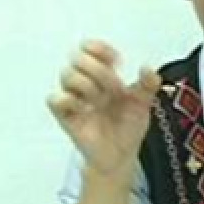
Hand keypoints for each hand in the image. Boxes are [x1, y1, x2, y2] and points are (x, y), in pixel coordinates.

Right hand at [47, 40, 160, 180]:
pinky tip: (85, 109)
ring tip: (101, 101)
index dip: (100, 48)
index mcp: (103, 74)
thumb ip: (148, 84)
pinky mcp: (65, 116)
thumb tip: (148, 68)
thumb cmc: (128, 126)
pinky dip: (70, 100)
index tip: (117, 61)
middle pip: (78, 58)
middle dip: (99, 70)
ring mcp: (74, 98)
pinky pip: (55, 99)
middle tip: (115, 88)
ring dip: (88, 85)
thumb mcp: (143, 104)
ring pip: (66, 74)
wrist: (121, 155)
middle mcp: (86, 83)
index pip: (90, 48)